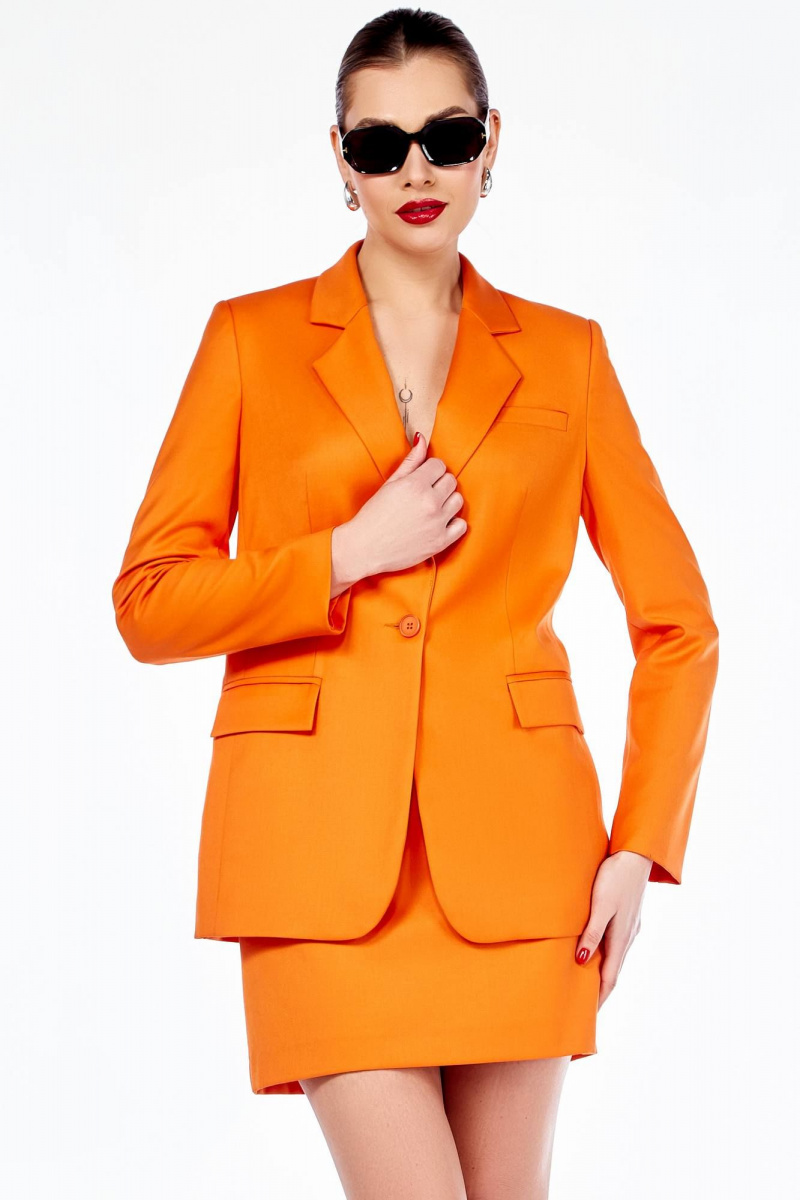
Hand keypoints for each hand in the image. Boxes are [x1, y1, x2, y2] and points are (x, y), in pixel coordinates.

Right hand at [331, 433, 466, 586]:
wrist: (364, 547)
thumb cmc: (374, 515)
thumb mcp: (390, 484)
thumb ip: (410, 461)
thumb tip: (422, 438)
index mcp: (416, 485)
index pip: (439, 465)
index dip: (429, 471)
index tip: (421, 479)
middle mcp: (430, 502)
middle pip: (451, 481)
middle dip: (439, 484)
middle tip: (424, 494)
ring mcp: (437, 523)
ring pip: (458, 501)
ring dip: (448, 501)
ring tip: (431, 508)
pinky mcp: (440, 542)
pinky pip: (461, 525)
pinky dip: (453, 523)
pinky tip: (439, 522)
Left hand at [576, 850, 651, 1007]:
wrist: (635, 856)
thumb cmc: (614, 878)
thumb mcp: (600, 906)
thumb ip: (592, 933)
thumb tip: (582, 960)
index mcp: (621, 939)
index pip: (609, 978)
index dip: (599, 998)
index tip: (587, 1015)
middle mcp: (627, 937)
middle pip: (612, 972)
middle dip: (599, 991)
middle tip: (584, 1007)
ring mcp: (629, 927)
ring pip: (614, 958)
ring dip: (602, 973)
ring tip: (586, 985)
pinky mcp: (627, 917)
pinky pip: (615, 944)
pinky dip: (605, 956)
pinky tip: (596, 953)